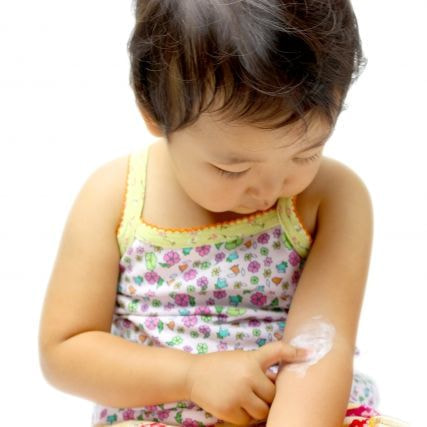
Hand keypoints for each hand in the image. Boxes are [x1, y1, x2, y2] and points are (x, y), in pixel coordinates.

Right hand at [184, 341, 310, 425]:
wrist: (193, 374)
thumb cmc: (220, 365)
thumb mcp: (241, 359)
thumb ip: (259, 369)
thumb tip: (278, 384)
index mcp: (251, 359)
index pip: (276, 351)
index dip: (293, 351)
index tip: (309, 352)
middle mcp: (247, 376)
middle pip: (273, 395)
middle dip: (268, 396)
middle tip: (257, 391)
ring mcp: (238, 395)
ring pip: (263, 411)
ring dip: (259, 408)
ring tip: (247, 399)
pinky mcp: (229, 411)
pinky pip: (248, 420)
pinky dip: (245, 416)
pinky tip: (236, 405)